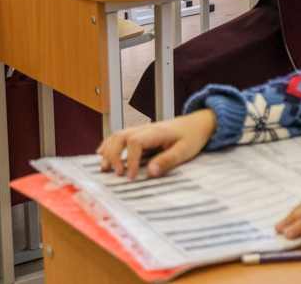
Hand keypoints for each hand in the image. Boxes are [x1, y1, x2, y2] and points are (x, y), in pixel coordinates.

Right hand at [97, 109, 216, 179]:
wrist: (198, 123)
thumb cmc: (193, 136)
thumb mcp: (185, 151)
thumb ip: (167, 161)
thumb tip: (150, 173)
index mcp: (155, 132)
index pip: (134, 142)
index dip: (130, 159)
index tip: (132, 176)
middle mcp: (145, 129)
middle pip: (120, 136)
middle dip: (114, 155)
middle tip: (117, 174)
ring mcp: (142, 131)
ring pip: (118, 136)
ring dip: (109, 150)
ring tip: (104, 168)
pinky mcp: (142, 135)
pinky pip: (121, 138)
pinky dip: (110, 145)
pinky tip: (102, 154)